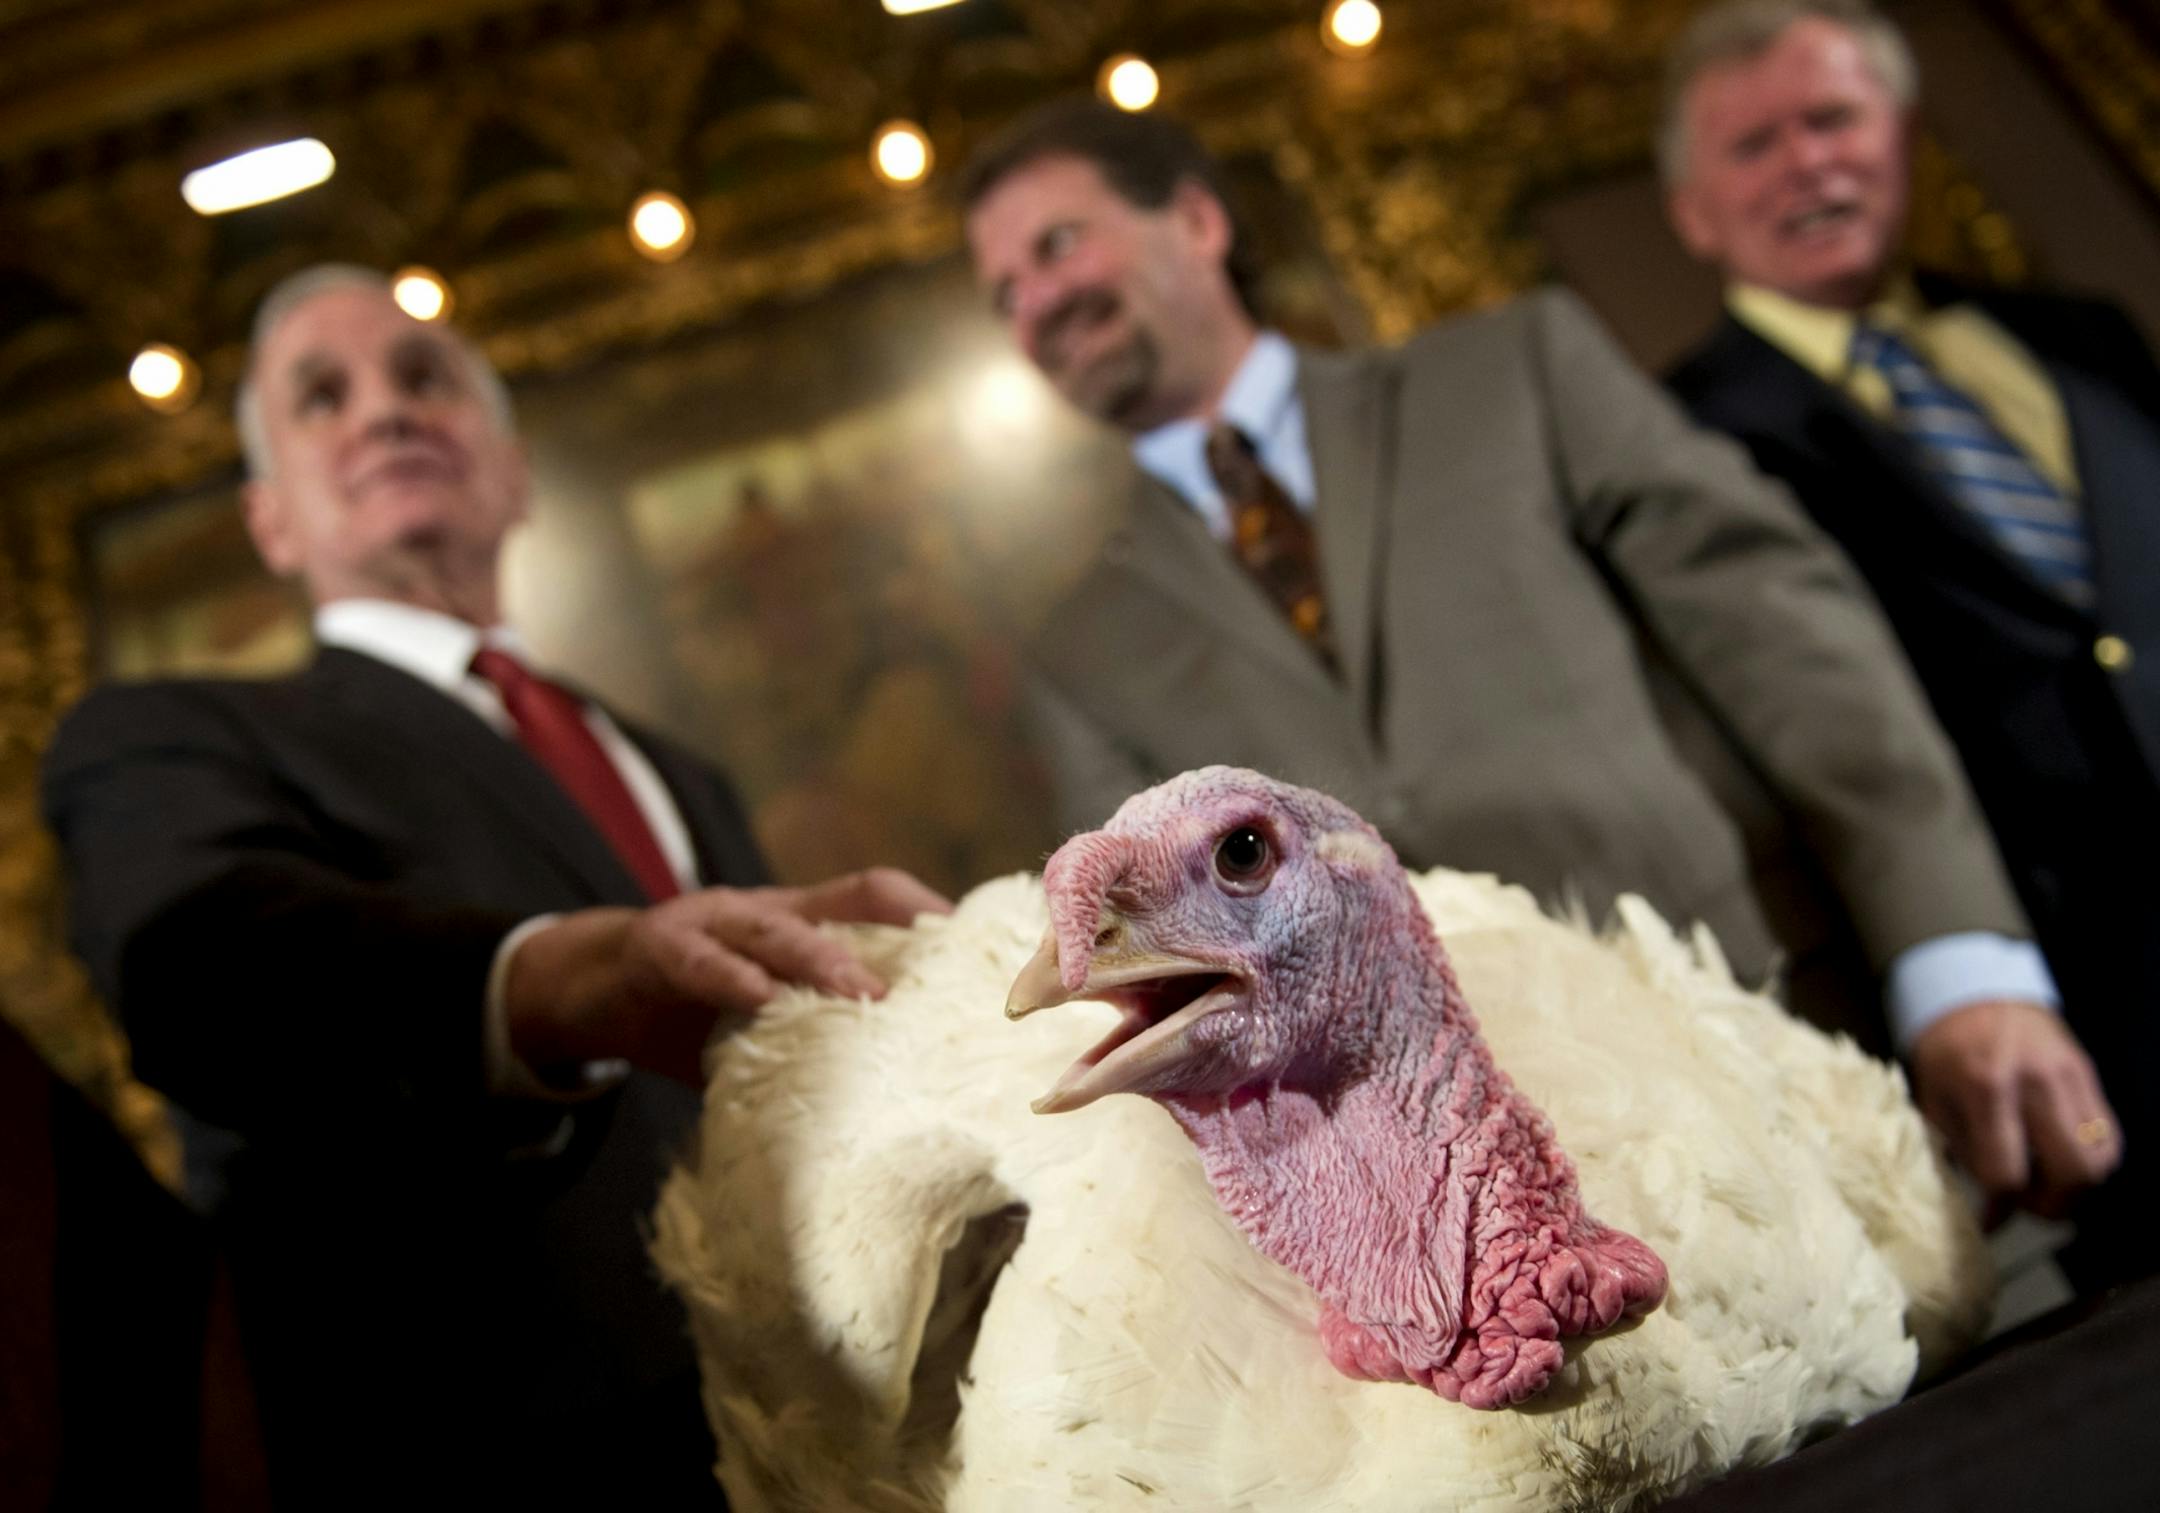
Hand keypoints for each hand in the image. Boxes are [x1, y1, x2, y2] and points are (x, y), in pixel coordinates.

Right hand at [504, 868, 951, 1084]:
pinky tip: (757, 998)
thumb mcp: (753, 1023)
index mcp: (795, 923)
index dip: (924, 912)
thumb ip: (805, 1043)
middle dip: (894, 938)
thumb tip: (882, 1109)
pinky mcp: (655, 946)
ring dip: (821, 959)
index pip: (872, 899)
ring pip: (776, 930)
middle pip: (843, 906)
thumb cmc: (684, 1012)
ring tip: (861, 991)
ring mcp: (709, 921)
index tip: (975, 946)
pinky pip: (697, 960)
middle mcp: (762, 910)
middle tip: (940, 981)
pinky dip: (729, 977)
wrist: (583, 989)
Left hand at [1909, 998, 2120, 1222]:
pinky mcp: (2090, 1075)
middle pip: (2071, 1171)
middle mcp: (2036, 1083)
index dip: (2001, 1207)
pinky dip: (2092, 1161)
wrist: (1976, 995)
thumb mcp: (1933, 1099)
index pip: (2007, 1171)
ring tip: (2047, 1185)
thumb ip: (1960, 1151)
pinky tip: (2062, 1160)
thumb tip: (1988, 1207)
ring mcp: (2070, 1077)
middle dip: (2052, 1206)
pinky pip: (2109, 1136)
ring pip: (2100, 1159)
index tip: (1992, 1219)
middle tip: (2029, 1206)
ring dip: (2078, 1188)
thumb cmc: (1946, 1052)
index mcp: (1985, 1088)